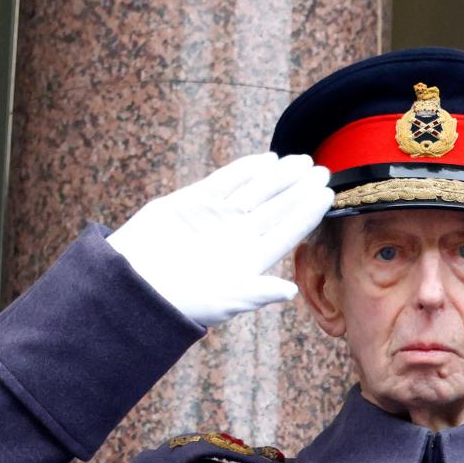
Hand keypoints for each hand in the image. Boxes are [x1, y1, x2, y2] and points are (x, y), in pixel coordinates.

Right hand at [107, 152, 332, 326]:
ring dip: (278, 176)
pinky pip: (224, 181)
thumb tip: (290, 291)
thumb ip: (256, 293)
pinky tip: (266, 160)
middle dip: (298, 189)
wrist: (134, 285)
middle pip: (275, 208)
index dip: (307, 214)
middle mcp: (236, 237)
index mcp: (249, 260)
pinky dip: (244, 170)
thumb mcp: (223, 302)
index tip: (328, 195)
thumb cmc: (180, 302)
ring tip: (301, 161)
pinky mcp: (192, 202)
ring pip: (254, 191)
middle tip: (323, 169)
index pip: (286, 233)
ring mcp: (215, 217)